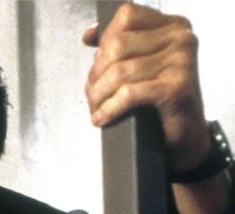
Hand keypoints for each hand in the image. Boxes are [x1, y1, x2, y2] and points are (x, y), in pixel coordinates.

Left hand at [83, 3, 209, 171]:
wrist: (182, 138)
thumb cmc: (158, 102)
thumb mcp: (138, 66)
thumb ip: (118, 45)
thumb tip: (90, 34)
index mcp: (171, 26)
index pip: (127, 17)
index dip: (104, 39)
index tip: (96, 61)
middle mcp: (181, 39)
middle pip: (117, 45)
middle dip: (96, 74)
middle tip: (93, 94)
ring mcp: (182, 61)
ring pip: (119, 71)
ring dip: (99, 94)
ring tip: (96, 108)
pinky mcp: (177, 87)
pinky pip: (129, 93)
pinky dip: (109, 108)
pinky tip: (102, 118)